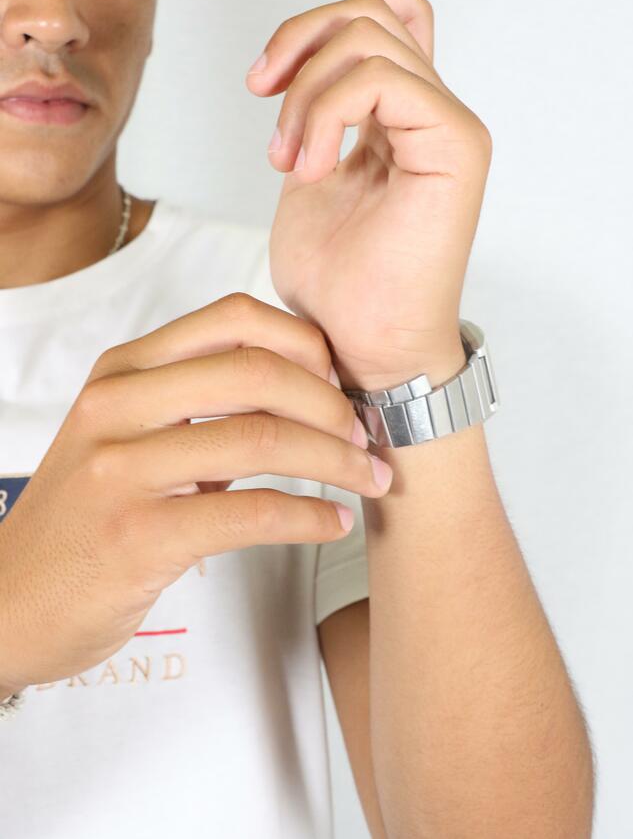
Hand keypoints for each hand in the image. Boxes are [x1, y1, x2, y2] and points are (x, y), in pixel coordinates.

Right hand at [0, 293, 391, 692]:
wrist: (10, 601)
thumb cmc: (86, 516)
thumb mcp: (125, 435)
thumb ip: (195, 402)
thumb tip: (302, 387)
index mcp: (123, 370)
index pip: (234, 318)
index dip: (305, 343)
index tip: (339, 383)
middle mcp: (118, 405)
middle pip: (258, 371)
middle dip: (333, 404)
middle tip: (364, 437)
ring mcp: (123, 469)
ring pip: (263, 439)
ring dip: (336, 460)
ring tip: (369, 480)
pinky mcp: (138, 535)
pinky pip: (250, 512)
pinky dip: (309, 517)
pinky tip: (332, 524)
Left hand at [246, 0, 491, 391]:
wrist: (362, 346)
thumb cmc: (336, 282)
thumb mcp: (308, 180)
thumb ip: (315, 118)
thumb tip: (291, 73)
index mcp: (401, 120)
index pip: (396, 20)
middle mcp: (431, 115)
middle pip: (370, 18)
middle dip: (297, 41)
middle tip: (260, 95)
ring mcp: (448, 127)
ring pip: (371, 41)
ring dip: (305, 91)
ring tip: (287, 157)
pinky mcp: (455, 145)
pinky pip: (381, 80)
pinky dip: (327, 111)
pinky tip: (309, 163)